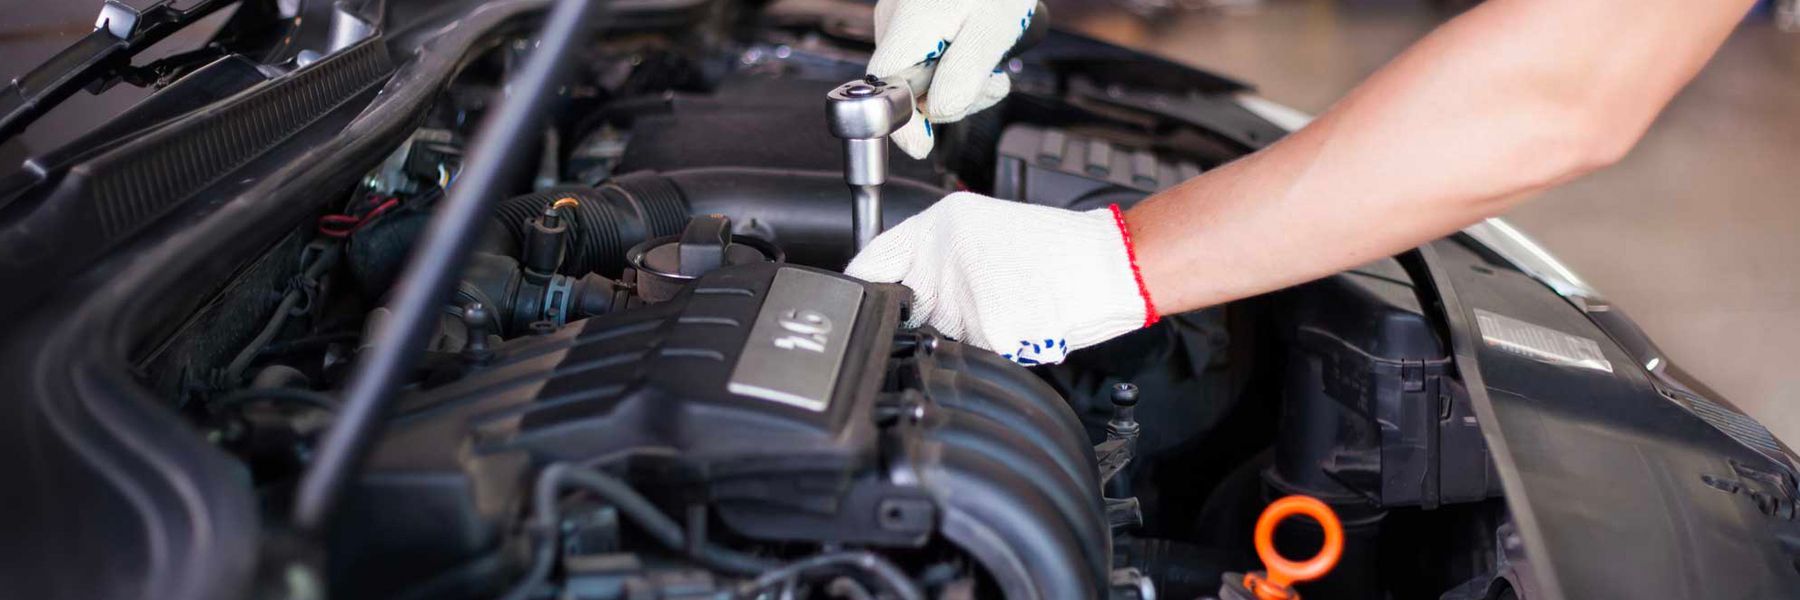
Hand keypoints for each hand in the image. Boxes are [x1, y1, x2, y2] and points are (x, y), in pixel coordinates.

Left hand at [846, 192, 1158, 364]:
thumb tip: (886, 282)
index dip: (862, 288)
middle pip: (899, 311)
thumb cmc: (1051, 248)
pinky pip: (968, 356)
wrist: (1108, 266)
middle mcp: (941, 260)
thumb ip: (927, 250)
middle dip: (920, 315)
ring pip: (935, 338)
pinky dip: (986, 350)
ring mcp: (962, 300)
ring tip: (999, 307)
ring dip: (956, 334)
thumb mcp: (977, 227)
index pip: (868, 266)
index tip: (861, 302)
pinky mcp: (985, 334)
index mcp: (935, 228)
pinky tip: (1013, 325)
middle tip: (968, 300)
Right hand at [868, 0, 1036, 158]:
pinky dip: (954, 64)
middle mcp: (892, 22)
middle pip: (907, 88)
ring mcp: (900, 19)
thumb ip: (963, 78)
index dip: (904, 126)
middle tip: (992, 83)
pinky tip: (977, 52)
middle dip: (951, 99)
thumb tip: (938, 115)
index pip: (884, 93)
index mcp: (906, 27)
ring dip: (958, 83)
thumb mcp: (990, 32)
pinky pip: (927, 57)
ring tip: (991, 65)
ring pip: (920, 76)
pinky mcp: (913, 19)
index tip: (923, 146)